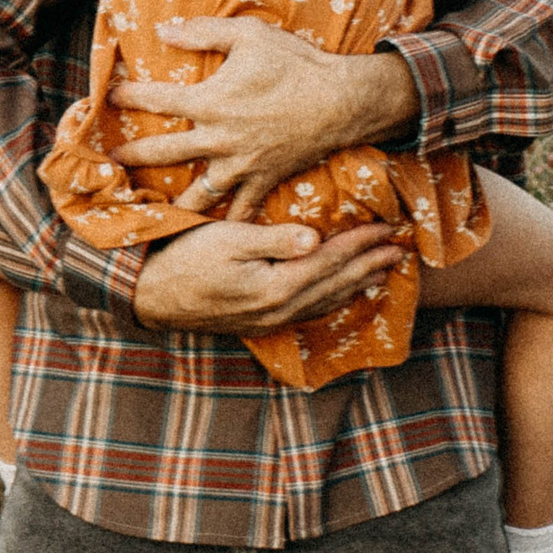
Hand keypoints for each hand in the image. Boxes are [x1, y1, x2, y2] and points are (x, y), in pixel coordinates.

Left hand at [108, 17, 418, 218]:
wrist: (342, 100)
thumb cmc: (296, 63)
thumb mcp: (249, 34)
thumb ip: (203, 32)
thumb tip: (163, 30)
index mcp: (210, 101)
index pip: (157, 98)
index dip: (129, 95)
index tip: (110, 95)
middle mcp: (218, 138)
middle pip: (164, 151)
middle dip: (133, 156)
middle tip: (110, 162)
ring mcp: (240, 164)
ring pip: (197, 192)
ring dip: (170, 203)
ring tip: (149, 212)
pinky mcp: (264, 180)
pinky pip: (241, 209)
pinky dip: (226, 224)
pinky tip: (211, 238)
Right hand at [132, 219, 406, 335]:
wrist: (151, 297)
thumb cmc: (186, 259)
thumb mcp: (228, 240)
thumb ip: (274, 240)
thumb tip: (317, 239)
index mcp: (277, 286)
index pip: (332, 260)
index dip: (362, 243)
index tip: (388, 228)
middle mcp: (281, 309)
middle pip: (337, 284)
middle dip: (371, 264)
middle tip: (401, 249)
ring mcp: (272, 321)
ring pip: (327, 302)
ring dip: (358, 285)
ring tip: (384, 271)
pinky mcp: (261, 324)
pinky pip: (310, 313)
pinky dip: (334, 301)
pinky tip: (341, 295)